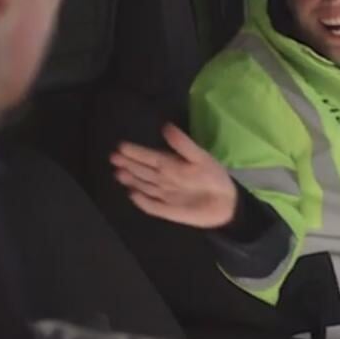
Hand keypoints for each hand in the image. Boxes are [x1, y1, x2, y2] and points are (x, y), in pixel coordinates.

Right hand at [110, 124, 237, 227]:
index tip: (121, 146)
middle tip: (113, 157)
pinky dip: (143, 202)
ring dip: (131, 180)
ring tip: (118, 173)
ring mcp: (164, 195)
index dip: (136, 152)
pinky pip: (152, 206)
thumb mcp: (200, 157)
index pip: (150, 157)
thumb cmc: (213, 176)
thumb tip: (165, 127)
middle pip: (142, 171)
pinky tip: (132, 195)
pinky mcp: (167, 211)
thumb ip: (183, 144)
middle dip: (128, 164)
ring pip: (144, 186)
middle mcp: (163, 179)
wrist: (226, 202)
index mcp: (171, 164)